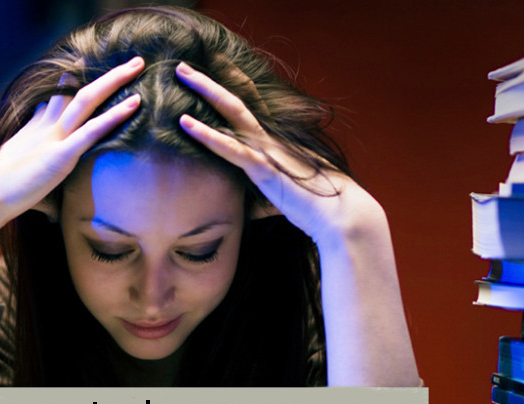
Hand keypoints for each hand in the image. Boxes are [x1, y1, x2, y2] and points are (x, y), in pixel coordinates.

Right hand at [0, 57, 143, 296]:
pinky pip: (92, 130)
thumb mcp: (19, 183)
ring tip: (138, 65)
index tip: (87, 72)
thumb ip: (39, 186)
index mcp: (33, 132)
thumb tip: (54, 208)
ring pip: (87, 100)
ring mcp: (53, 139)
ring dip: (114, 81)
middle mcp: (44, 129)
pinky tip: (134, 103)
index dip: (72, 85)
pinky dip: (114, 115)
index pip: (56, 101)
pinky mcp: (60, 156)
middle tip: (129, 62)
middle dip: (104, 76)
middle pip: (76, 92)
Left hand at [175, 62, 418, 386]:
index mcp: (275, 146)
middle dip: (209, 82)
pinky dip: (208, 137)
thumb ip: (265, 198)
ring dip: (205, 92)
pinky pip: (232, 148)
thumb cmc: (317, 210)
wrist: (342, 217)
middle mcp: (271, 141)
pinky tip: (186, 124)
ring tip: (181, 73)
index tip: (208, 75)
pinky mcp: (265, 170)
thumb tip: (254, 208)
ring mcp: (268, 151)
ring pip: (232, 113)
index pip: (246, 112)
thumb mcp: (284, 201)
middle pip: (235, 102)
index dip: (228, 92)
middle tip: (183, 66)